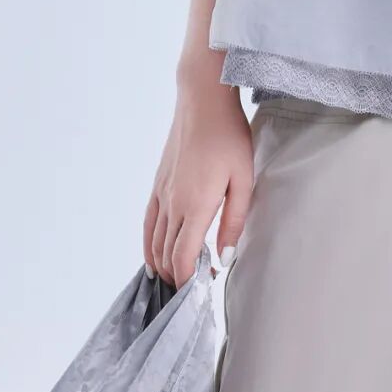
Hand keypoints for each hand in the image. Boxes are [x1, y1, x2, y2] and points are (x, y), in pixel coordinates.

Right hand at [143, 73, 254, 288]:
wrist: (202, 100)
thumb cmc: (229, 136)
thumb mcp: (243, 179)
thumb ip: (234, 221)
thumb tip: (224, 258)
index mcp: (195, 205)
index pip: (182, 260)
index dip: (188, 282)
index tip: (202, 290)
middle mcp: (172, 204)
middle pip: (166, 256)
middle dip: (177, 278)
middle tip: (196, 286)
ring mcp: (161, 194)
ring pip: (154, 243)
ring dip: (162, 265)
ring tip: (179, 277)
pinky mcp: (157, 184)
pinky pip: (148, 224)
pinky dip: (149, 245)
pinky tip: (156, 255)